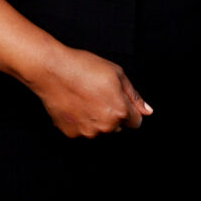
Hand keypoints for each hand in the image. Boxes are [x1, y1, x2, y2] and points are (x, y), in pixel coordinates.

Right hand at [29, 45, 153, 138]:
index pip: (135, 122)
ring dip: (96, 119)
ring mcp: (87, 133)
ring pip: (99, 130)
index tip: (117, 99)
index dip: (128, 109)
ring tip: (83, 97)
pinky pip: (81, 130)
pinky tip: (73, 104)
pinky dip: (80, 121)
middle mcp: (106, 127)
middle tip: (97, 93)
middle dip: (112, 114)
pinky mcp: (71, 134)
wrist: (52, 70)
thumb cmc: (84, 67)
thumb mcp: (116, 73)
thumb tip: (147, 111)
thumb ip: (134, 95)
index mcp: (120, 112)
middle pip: (117, 126)